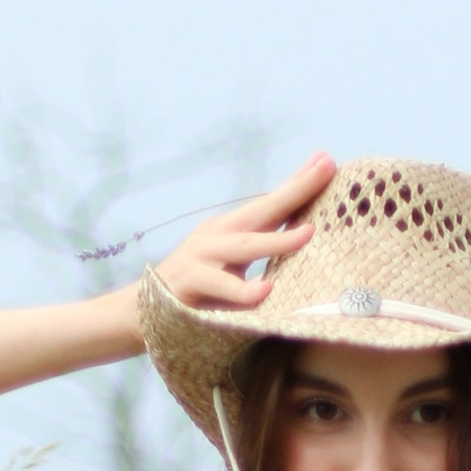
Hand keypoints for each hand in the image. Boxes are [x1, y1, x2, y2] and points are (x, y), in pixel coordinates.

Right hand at [153, 153, 335, 311]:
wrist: (144, 309)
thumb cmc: (198, 292)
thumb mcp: (233, 267)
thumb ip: (260, 253)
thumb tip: (303, 242)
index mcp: (232, 229)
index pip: (271, 203)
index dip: (299, 183)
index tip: (327, 161)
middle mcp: (218, 235)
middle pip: (263, 209)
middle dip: (296, 189)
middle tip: (325, 168)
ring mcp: (202, 256)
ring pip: (244, 246)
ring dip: (277, 240)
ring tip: (309, 233)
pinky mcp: (189, 282)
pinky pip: (220, 288)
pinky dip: (242, 291)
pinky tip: (263, 291)